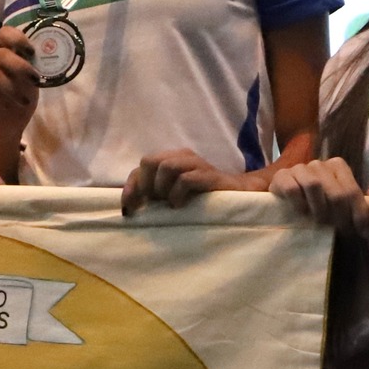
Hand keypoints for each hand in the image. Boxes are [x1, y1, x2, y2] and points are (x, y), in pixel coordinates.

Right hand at [0, 29, 39, 149]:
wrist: (8, 127)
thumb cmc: (20, 100)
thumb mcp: (32, 83)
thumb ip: (33, 67)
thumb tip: (45, 55)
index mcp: (3, 52)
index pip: (4, 33)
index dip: (17, 38)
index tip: (31, 52)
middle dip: (19, 66)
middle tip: (34, 80)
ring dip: (11, 87)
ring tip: (24, 101)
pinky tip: (7, 106)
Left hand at [122, 149, 248, 214]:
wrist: (240, 197)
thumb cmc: (203, 200)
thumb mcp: (174, 197)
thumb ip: (155, 196)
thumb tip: (129, 209)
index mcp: (172, 160)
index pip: (141, 167)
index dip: (131, 188)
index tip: (129, 210)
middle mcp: (183, 157)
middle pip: (149, 161)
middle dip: (146, 186)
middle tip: (155, 204)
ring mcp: (197, 164)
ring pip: (166, 166)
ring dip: (162, 189)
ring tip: (169, 204)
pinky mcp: (210, 176)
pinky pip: (185, 179)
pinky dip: (177, 194)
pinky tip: (180, 205)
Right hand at [269, 157, 368, 232]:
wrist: (283, 201)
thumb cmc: (316, 205)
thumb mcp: (340, 206)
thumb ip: (358, 210)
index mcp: (337, 166)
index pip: (352, 191)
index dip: (358, 214)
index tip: (361, 232)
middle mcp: (320, 163)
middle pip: (336, 191)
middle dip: (341, 216)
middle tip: (339, 230)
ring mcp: (300, 168)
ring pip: (314, 186)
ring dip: (319, 209)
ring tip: (319, 221)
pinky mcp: (282, 176)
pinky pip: (293, 189)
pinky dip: (299, 203)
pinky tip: (301, 212)